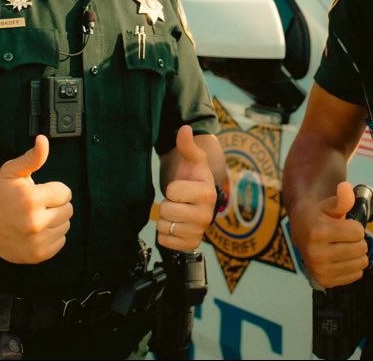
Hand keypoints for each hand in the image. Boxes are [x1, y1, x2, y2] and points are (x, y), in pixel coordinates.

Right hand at [0, 135, 72, 263]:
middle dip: (55, 205)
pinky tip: (36, 230)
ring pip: (66, 225)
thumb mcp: (12, 171)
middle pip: (68, 209)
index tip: (40, 192)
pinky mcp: (38, 254)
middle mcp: (35, 222)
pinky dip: (52, 235)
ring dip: (55, 220)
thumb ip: (32, 157)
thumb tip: (43, 140)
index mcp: (31, 200)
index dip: (54, 190)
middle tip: (37, 205)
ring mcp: (37, 241)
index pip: (66, 193)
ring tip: (36, 217)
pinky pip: (61, 241)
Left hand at [157, 126, 216, 250]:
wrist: (195, 199)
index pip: (172, 191)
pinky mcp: (191, 244)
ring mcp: (199, 232)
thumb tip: (185, 129)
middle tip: (178, 201)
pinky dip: (165, 234)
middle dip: (167, 204)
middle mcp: (207, 215)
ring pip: (164, 226)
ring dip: (166, 219)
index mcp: (207, 193)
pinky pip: (165, 241)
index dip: (172, 188)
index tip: (182, 188)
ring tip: (177, 212)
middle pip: (166, 210)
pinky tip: (175, 225)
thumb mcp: (192, 159)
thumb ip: (187, 144)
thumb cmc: (193, 177)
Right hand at [288, 181, 367, 288]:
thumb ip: (341, 199)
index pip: (358, 232)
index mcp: (317, 232)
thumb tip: (346, 188)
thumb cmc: (317, 216)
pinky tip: (342, 258)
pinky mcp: (325, 281)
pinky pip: (356, 275)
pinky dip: (353, 266)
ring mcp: (320, 270)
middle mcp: (317, 254)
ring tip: (344, 246)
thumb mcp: (328, 204)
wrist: (300, 231)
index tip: (345, 225)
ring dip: (357, 254)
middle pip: (360, 248)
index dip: (355, 226)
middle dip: (357, 240)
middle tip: (345, 237)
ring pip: (360, 263)